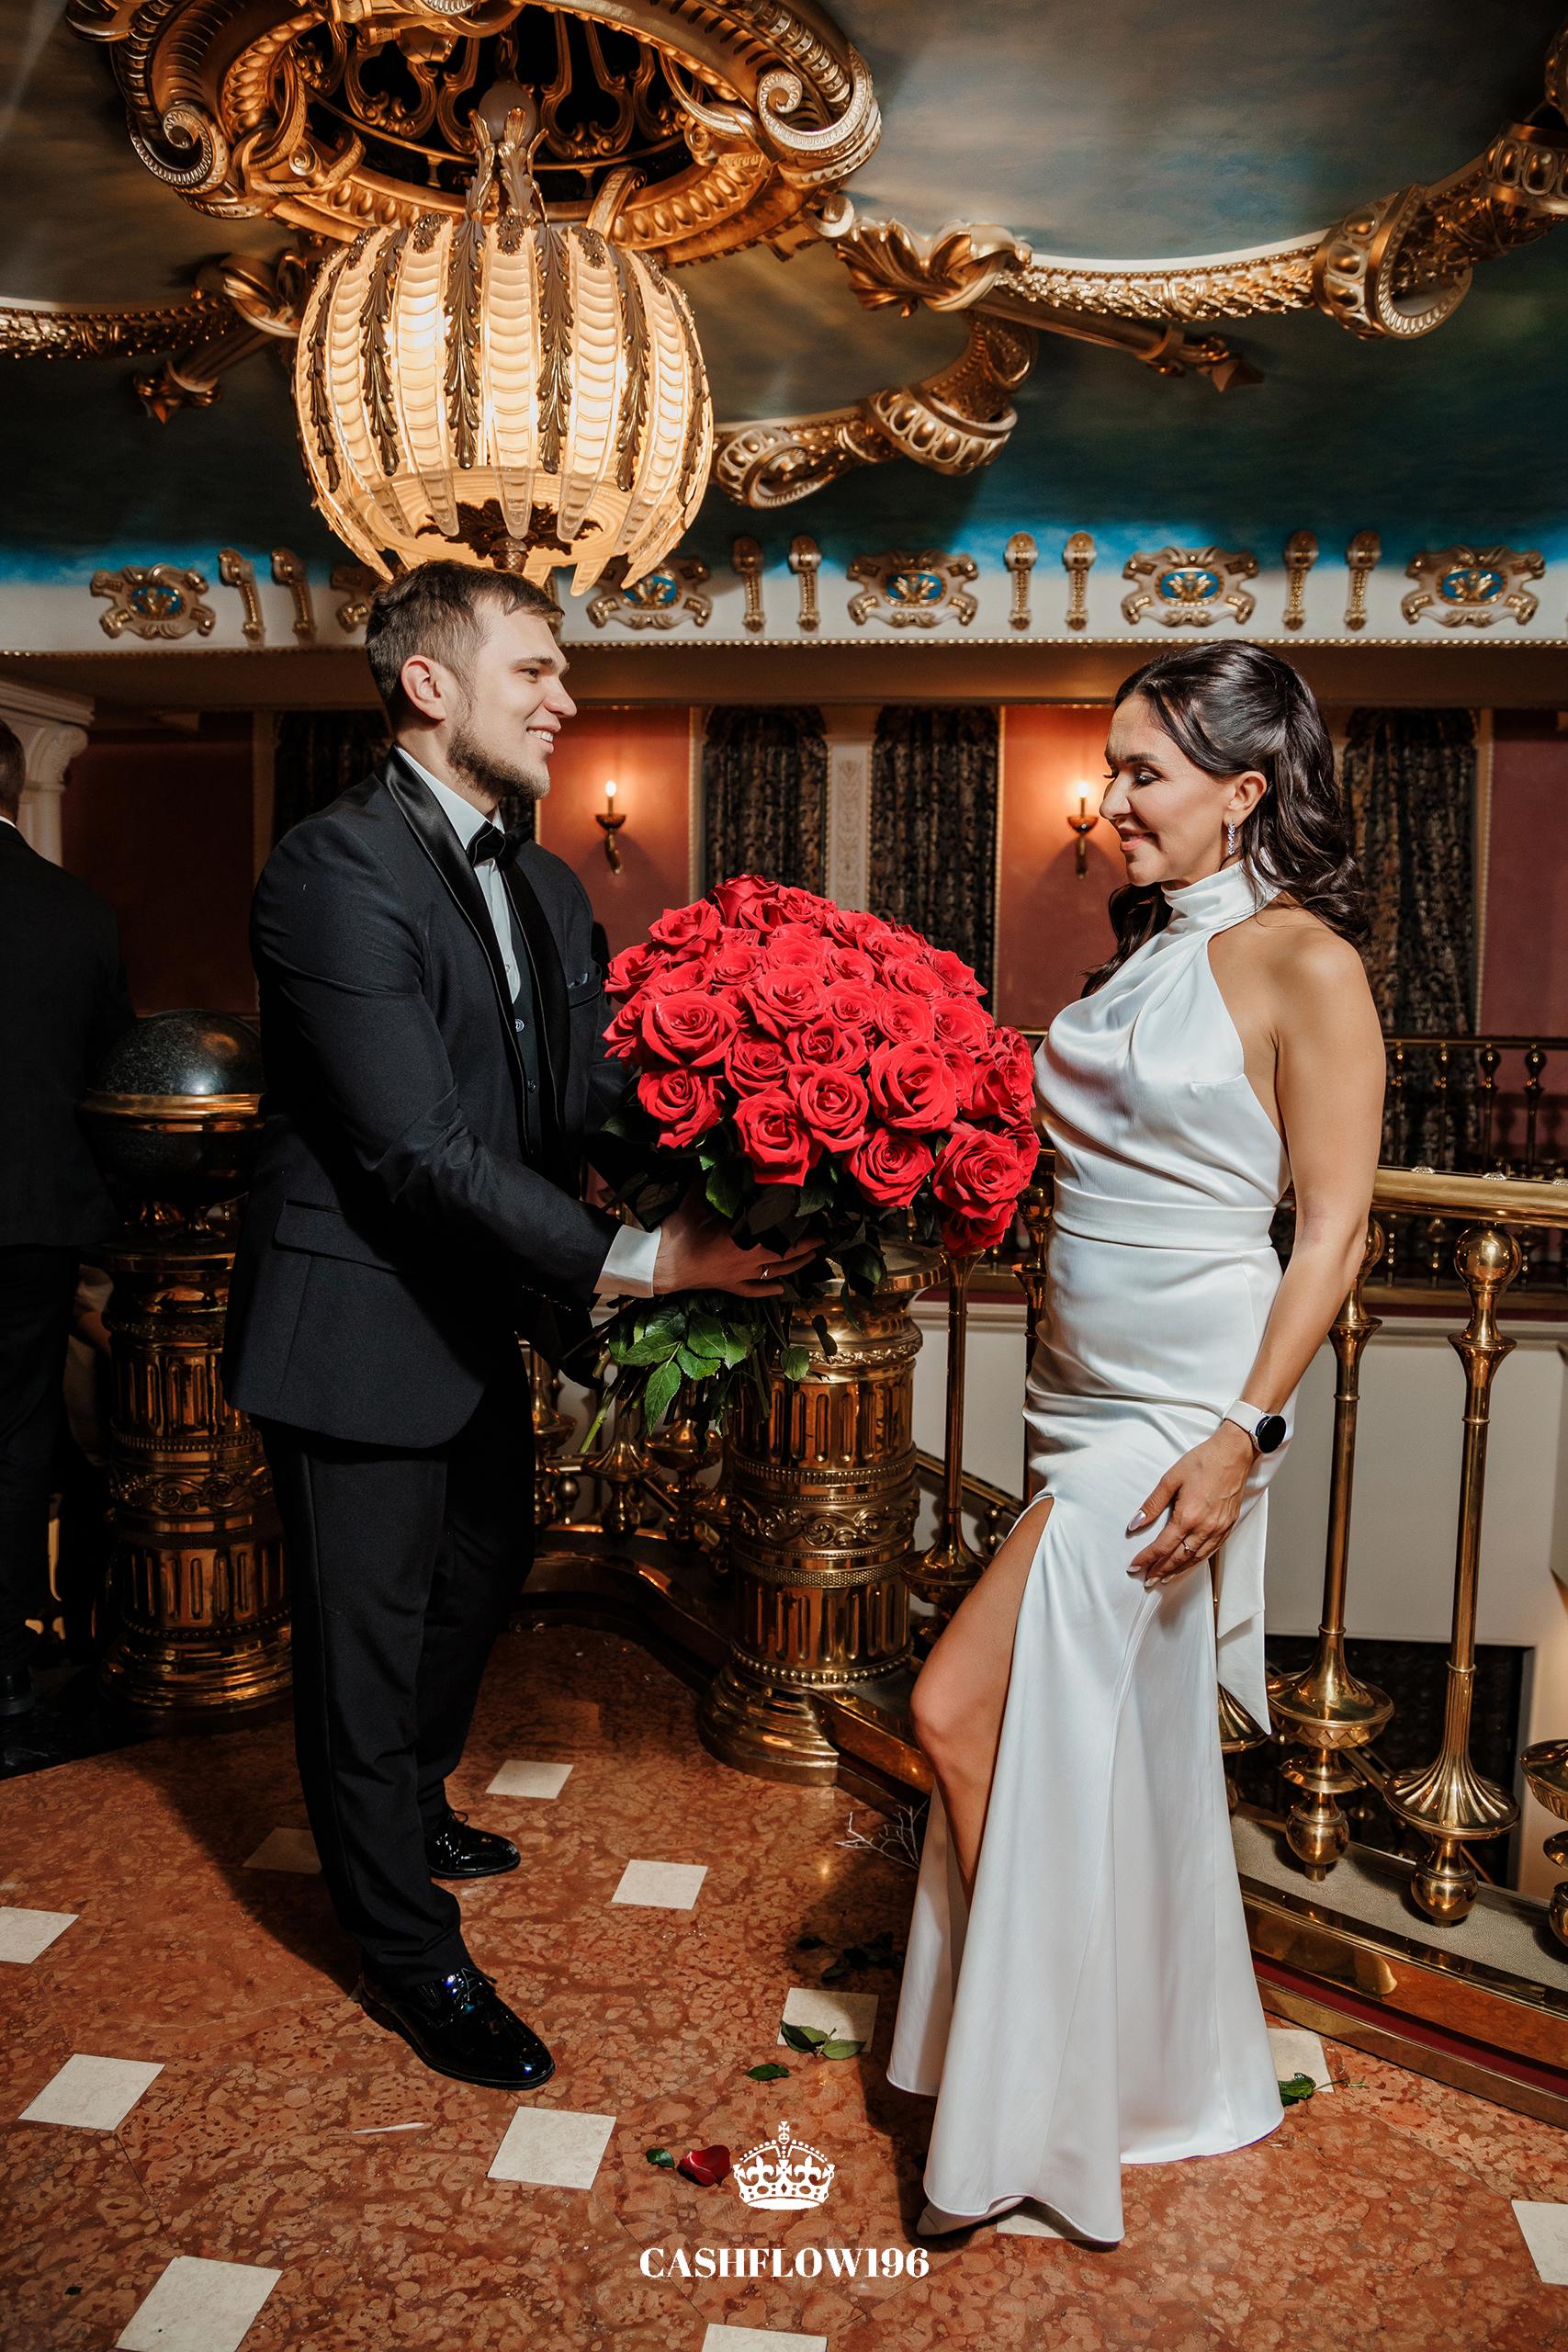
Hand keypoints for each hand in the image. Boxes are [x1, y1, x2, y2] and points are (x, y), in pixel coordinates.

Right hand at [652, 1192, 817, 1297]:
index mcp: (744, 1237)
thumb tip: (726, 1159)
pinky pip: (752, 1291)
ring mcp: (739, 1275)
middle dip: (806, 1244)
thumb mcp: (696, 1201)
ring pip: (775, 1272)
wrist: (659, 1265)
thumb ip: (713, 1182)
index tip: (814, 1214)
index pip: (779, 1229)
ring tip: (812, 1257)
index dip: (798, 1223)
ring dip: (795, 1265)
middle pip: (785, 1253)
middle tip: (822, 1237)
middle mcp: (748, 1259)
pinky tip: (781, 1290)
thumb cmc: (678, 1232)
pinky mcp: (728, 1286)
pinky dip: (768, 1290)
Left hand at [1126, 1422, 1254, 1583]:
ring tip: (1164, 1578)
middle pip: (1179, 1558)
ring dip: (1178, 1571)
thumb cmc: (1203, 1462)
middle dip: (1161, 1571)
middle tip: (1148, 1580)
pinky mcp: (1228, 1526)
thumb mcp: (1170, 1479)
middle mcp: (1205, 1528)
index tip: (1134, 1566)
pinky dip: (1196, 1561)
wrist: (1233, 1453)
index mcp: (1188, 1517)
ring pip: (1195, 1558)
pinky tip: (1188, 1563)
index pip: (1162, 1547)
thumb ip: (1152, 1505)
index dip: (1147, 1558)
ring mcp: (1219, 1529)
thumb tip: (1135, 1524)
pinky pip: (1210, 1551)